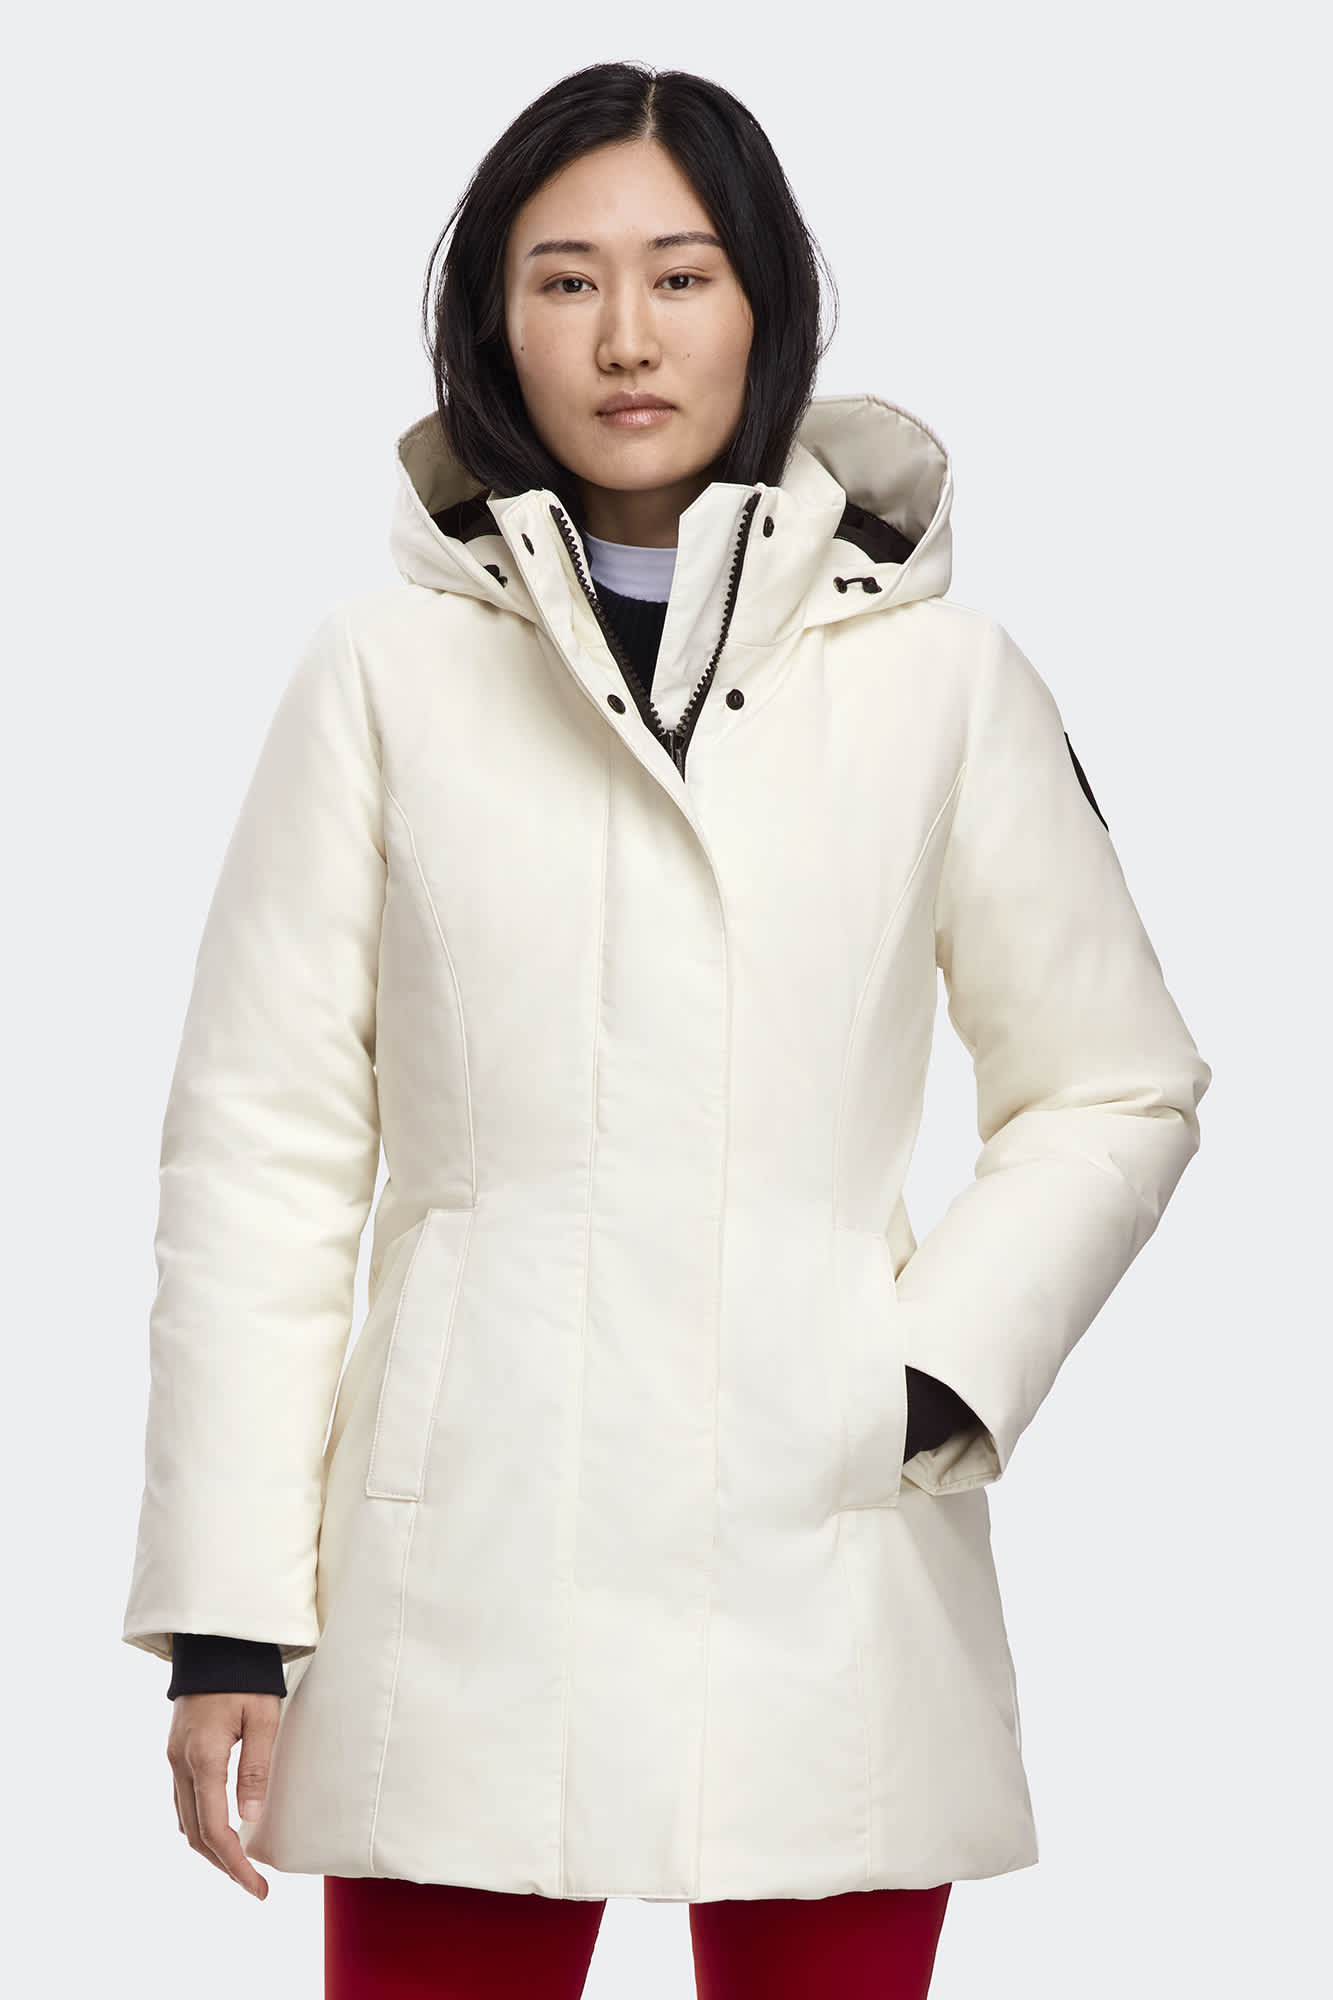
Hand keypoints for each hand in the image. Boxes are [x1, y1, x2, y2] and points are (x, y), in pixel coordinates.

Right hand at [167, 1690, 279, 1898]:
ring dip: (210, 1849)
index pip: (214, 1829)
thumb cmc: (245, 1676)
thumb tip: (250, 1817)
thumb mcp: (262, 1718)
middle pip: (195, 1834)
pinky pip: (183, 1802)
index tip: (259, 1887)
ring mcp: (174, 1759)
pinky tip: (220, 1831)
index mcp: (203, 1758)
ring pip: (185, 1821)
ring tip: (240, 1866)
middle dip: (224, 1865)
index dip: (236, 1864)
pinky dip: (200, 1826)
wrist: (214, 1643)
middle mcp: (181, 1764)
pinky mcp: (176, 1753)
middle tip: (254, 1885)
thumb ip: (255, 1767)